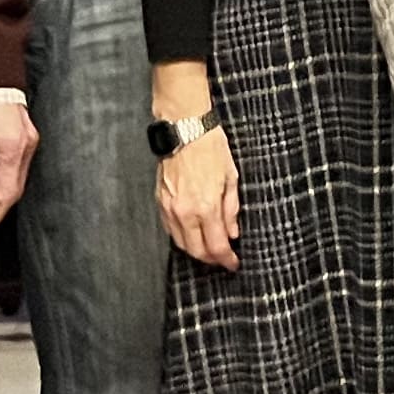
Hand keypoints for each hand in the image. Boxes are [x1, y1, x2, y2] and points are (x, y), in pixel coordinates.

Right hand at [155, 127, 240, 269]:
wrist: (185, 129)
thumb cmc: (211, 148)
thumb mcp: (231, 178)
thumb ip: (231, 209)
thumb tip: (233, 232)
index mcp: (206, 207)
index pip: (217, 246)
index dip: (226, 259)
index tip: (233, 263)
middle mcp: (185, 212)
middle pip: (197, 251)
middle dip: (211, 259)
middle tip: (223, 258)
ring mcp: (170, 209)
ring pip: (181, 243)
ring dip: (196, 250)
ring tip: (210, 248)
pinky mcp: (160, 202)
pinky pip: (170, 230)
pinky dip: (182, 237)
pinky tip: (193, 234)